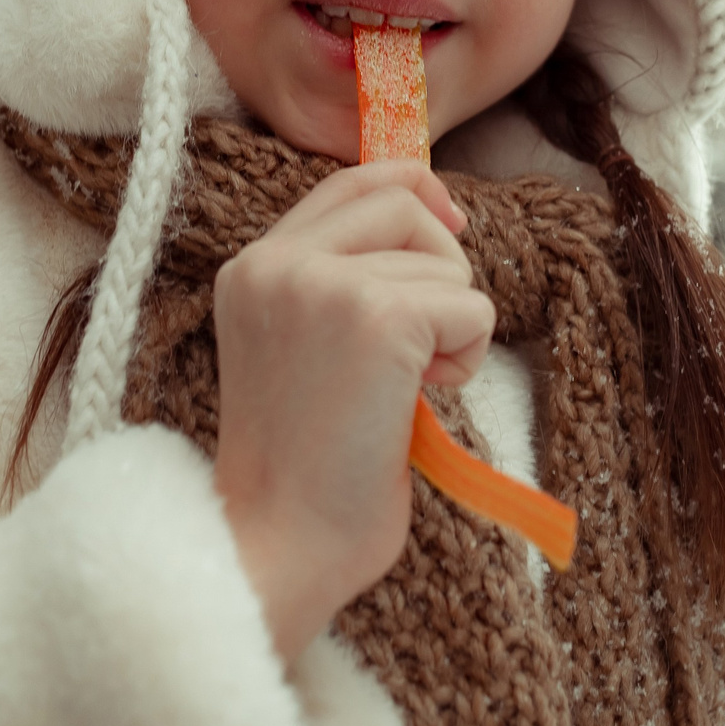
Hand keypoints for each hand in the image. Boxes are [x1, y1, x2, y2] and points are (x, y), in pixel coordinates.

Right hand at [211, 159, 495, 664]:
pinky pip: (472, 309)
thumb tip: (434, 224)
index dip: (414, 190)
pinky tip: (424, 400)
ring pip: (447, 265)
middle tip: (430, 341)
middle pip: (405, 202)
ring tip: (409, 390)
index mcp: (252, 268)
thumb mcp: (299, 347)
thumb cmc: (304, 469)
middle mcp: (278, 262)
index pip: (349, 181)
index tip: (452, 227)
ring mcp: (324, 285)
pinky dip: (469, 356)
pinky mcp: (377, 320)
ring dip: (453, 328)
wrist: (279, 544)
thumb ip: (339, 285)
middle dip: (443, 265)